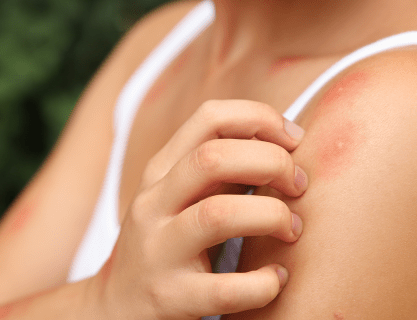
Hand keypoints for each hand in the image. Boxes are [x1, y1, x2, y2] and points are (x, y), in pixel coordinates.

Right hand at [87, 100, 307, 319]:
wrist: (116, 308)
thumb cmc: (167, 244)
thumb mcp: (182, 196)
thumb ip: (222, 169)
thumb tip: (284, 142)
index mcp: (161, 171)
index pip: (210, 117)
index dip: (260, 118)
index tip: (294, 140)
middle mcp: (153, 204)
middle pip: (214, 158)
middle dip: (272, 162)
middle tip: (299, 185)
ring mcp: (157, 250)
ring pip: (218, 214)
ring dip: (271, 215)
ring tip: (292, 229)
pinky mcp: (168, 297)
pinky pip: (224, 288)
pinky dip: (263, 282)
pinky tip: (278, 278)